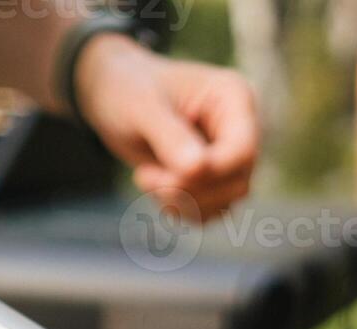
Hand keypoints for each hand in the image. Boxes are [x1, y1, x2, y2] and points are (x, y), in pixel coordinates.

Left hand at [74, 36, 257, 220]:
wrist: (113, 94)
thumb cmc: (128, 89)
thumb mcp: (142, 107)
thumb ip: (170, 136)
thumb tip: (198, 168)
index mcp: (234, 98)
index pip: (243, 152)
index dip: (210, 173)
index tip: (166, 178)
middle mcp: (241, 128)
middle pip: (237, 182)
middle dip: (189, 189)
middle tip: (143, 177)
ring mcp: (230, 156)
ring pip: (225, 202)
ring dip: (182, 202)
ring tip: (145, 177)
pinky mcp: (216, 178)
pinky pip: (210, 211)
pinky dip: (181, 209)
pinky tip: (155, 187)